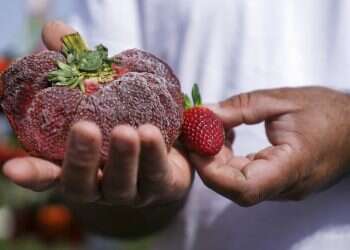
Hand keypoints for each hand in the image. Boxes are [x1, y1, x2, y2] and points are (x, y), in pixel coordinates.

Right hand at [2, 21, 192, 208]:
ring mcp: (131, 190)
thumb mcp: (104, 90)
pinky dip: (153, 154)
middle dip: (82, 158)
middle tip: (84, 128)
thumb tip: (55, 31)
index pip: (49, 175)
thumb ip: (79, 65)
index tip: (12, 167)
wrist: (174, 137)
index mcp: (81, 165)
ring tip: (125, 130)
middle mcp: (100, 184)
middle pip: (82, 183)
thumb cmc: (129, 114)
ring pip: (122, 183)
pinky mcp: (162, 186)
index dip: (32, 173)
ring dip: (123, 157)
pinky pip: (157, 174)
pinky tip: (151, 132)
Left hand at [190, 87, 349, 205]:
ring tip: (210, 131)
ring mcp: (283, 187)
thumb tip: (203, 113)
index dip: (212, 171)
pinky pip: (247, 177)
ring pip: (238, 184)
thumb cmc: (327, 111)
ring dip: (217, 160)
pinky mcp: (280, 182)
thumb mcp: (281, 100)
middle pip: (234, 187)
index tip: (194, 145)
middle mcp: (286, 186)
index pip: (243, 188)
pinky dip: (230, 160)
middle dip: (208, 161)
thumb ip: (240, 108)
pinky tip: (226, 138)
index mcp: (292, 167)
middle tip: (195, 133)